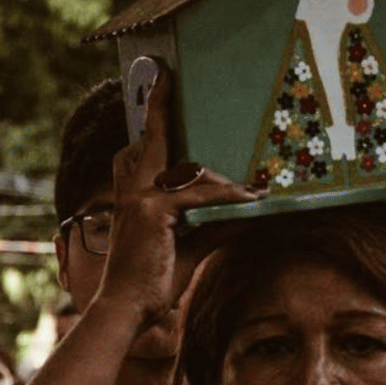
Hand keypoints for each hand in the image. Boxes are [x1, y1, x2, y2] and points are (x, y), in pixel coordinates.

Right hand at [95, 58, 261, 326]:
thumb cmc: (155, 280)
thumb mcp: (191, 244)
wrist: (129, 308)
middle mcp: (132, 192)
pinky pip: (200, 196)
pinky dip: (228, 199)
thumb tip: (247, 210)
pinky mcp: (152, 210)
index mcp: (133, 197)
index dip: (147, 122)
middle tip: (164, 76)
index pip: (137, 153)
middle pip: (148, 142)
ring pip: (189, 174)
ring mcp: (139, 198)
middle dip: (156, 108)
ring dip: (225, 185)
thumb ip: (213, 223)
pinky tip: (251, 202)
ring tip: (256, 192)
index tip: (154, 88)